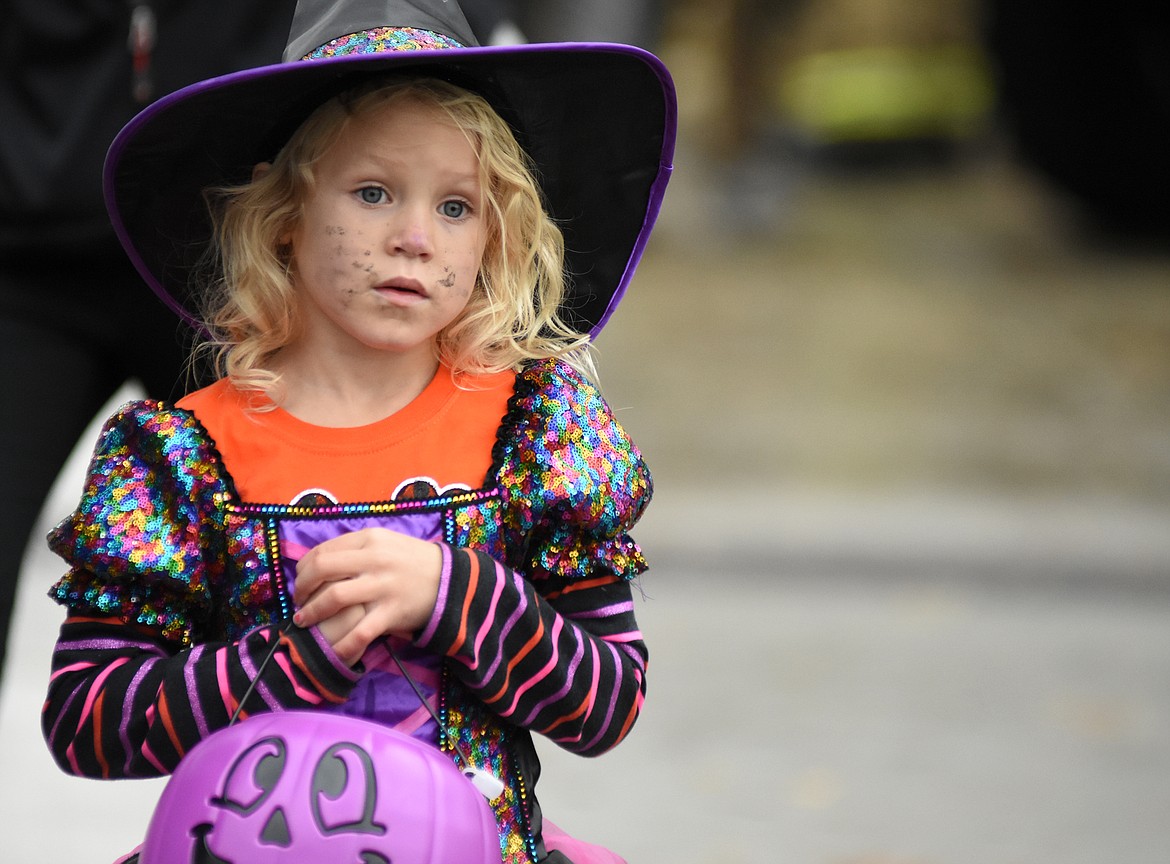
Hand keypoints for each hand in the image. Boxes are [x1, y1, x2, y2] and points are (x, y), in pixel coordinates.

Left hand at [292, 528, 441, 665]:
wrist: (451, 581)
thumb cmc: (415, 561)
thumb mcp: (387, 542)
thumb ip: (357, 548)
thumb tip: (321, 561)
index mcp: (370, 539)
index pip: (324, 550)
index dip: (304, 568)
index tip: (301, 580)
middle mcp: (374, 559)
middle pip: (322, 569)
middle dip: (302, 588)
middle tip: (298, 601)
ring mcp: (383, 586)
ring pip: (334, 597)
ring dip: (312, 612)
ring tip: (304, 621)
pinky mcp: (392, 612)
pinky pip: (360, 631)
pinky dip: (342, 644)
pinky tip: (332, 651)